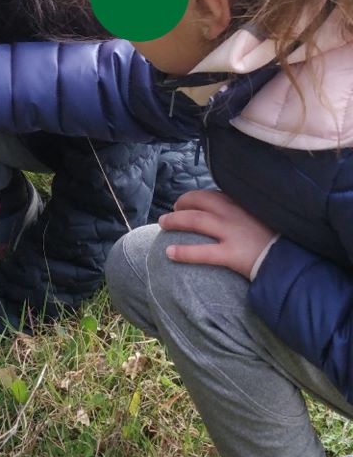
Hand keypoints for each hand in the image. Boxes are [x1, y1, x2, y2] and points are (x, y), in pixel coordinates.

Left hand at [160, 190, 277, 279]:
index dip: (196, 197)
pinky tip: (169, 253)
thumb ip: (247, 213)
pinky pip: (202, 252)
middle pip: (200, 201)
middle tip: (173, 211)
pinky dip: (183, 252)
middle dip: (182, 203)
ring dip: (174, 220)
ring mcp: (233, 233)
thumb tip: (226, 214)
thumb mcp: (266, 218)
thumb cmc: (279, 241)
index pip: (214, 194)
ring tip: (162, 224)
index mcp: (244, 205)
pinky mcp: (232, 254)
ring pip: (195, 220)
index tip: (188, 202)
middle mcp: (236, 214)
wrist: (294, 262)